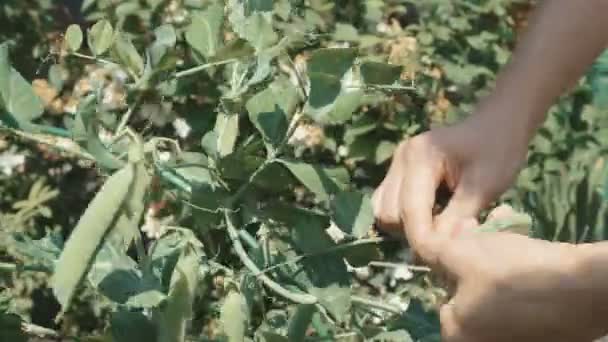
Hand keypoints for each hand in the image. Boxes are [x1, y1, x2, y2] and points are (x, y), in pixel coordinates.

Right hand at [372, 115, 528, 261]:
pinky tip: (430, 215)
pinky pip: (387, 200)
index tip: (443, 257)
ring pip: (382, 209)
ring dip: (405, 225)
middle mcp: (401, 158)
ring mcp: (396, 162)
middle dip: (413, 231)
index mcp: (420, 157)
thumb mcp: (485, 186)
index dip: (423, 238)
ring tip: (436, 227)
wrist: (498, 124)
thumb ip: (458, 217)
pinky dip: (403, 215)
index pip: (409, 209)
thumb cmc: (499, 151)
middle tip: (445, 238)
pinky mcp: (398, 169)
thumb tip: (438, 248)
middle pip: (389, 213)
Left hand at [436, 224, 596, 341]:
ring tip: (508, 229)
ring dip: (497, 257)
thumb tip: (421, 250)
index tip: (465, 238)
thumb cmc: (511, 272)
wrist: (583, 287)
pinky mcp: (543, 332)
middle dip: (474, 257)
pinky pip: (521, 298)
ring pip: (496, 290)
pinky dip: (521, 273)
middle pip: (470, 292)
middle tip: (484, 229)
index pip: (443, 296)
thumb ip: (433, 253)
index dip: (452, 262)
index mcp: (458, 335)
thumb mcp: (461, 255)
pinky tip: (528, 247)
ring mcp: (516, 339)